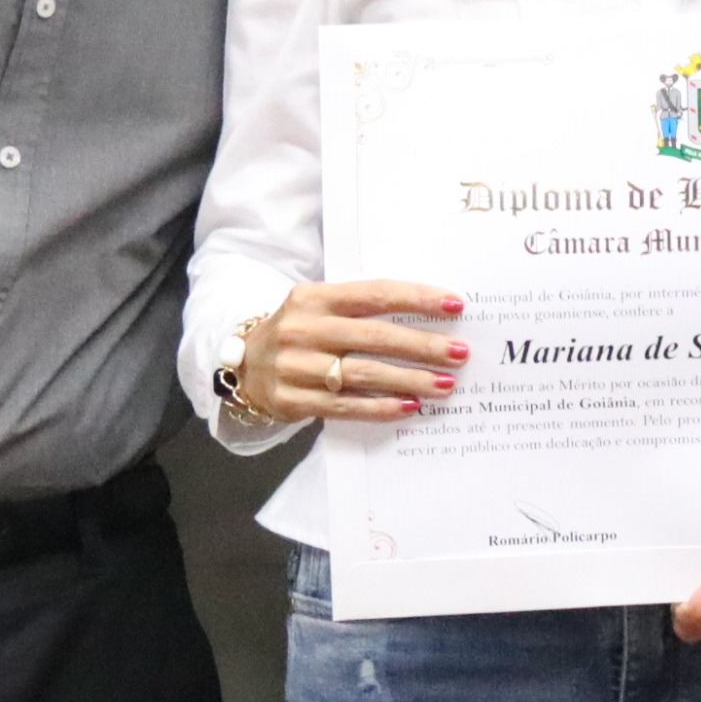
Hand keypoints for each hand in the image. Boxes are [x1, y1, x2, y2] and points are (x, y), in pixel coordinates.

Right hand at [244, 279, 466, 423]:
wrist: (241, 367)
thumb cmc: (299, 333)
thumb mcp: (319, 308)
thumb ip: (361, 308)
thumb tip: (428, 316)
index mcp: (314, 298)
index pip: (374, 294)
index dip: (417, 298)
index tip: (455, 305)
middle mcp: (303, 329)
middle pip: (375, 337)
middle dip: (423, 346)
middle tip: (459, 353)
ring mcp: (295, 366)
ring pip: (364, 374)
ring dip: (410, 380)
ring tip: (444, 384)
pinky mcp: (292, 400)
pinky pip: (346, 406)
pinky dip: (381, 407)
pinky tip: (410, 407)